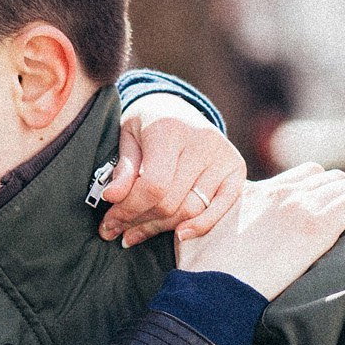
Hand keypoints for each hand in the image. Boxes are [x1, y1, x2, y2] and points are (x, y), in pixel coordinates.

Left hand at [98, 95, 245, 246]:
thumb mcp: (127, 137)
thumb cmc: (147, 125)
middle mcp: (202, 143)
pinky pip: (221, 208)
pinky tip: (179, 236)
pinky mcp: (236, 169)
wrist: (178, 107)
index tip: (108, 220)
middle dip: (137, 221)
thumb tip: (112, 197)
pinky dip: (201, 226)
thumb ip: (123, 168)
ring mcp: (223, 157)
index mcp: (169, 130)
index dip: (129, 209)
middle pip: (170, 202)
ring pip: (190, 210)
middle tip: (114, 230)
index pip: (153, 185)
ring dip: (159, 228)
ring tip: (132, 234)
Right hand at [175, 163, 344, 299]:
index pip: (301, 175)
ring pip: (343, 185)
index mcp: (254, 192)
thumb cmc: (200, 272)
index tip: (319, 208)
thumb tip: (193, 227)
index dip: (315, 189)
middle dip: (336, 192)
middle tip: (341, 216)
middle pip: (325, 176)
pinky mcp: (318, 225)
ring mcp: (300, 206)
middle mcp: (278, 192)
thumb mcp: (194, 235)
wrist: (214, 289)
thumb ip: (201, 222)